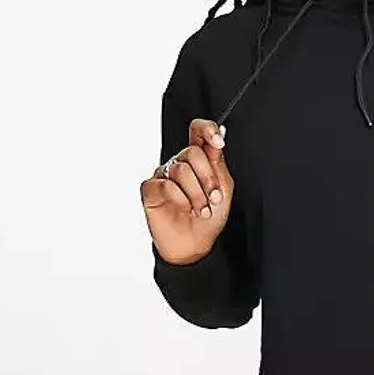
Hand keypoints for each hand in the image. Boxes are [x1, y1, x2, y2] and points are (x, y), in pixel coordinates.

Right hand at [140, 120, 233, 264]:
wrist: (196, 245)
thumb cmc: (209, 218)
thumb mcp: (223, 188)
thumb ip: (218, 161)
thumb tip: (219, 131)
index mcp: (198, 160)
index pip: (198, 131)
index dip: (207, 130)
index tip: (218, 141)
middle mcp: (179, 164)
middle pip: (192, 152)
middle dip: (208, 178)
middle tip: (214, 198)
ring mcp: (163, 175)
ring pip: (181, 169)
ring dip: (197, 194)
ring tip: (202, 210)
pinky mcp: (150, 189)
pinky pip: (166, 185)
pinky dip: (180, 200)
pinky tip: (184, 210)